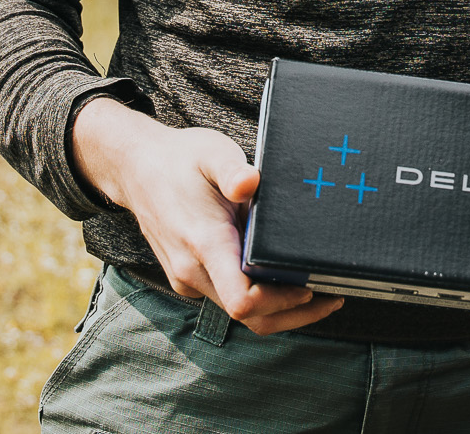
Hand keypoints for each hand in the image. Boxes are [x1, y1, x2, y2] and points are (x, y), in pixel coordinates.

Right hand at [70, 97, 342, 334]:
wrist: (135, 169)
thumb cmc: (179, 159)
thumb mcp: (211, 152)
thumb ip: (231, 170)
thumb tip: (251, 182)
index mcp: (203, 243)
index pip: (242, 300)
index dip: (281, 302)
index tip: (311, 286)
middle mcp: (192, 270)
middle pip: (248, 316)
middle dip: (293, 313)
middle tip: (334, 296)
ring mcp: (188, 279)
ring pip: (238, 314)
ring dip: (279, 310)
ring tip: (319, 293)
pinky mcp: (188, 279)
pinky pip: (227, 300)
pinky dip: (258, 299)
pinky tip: (284, 279)